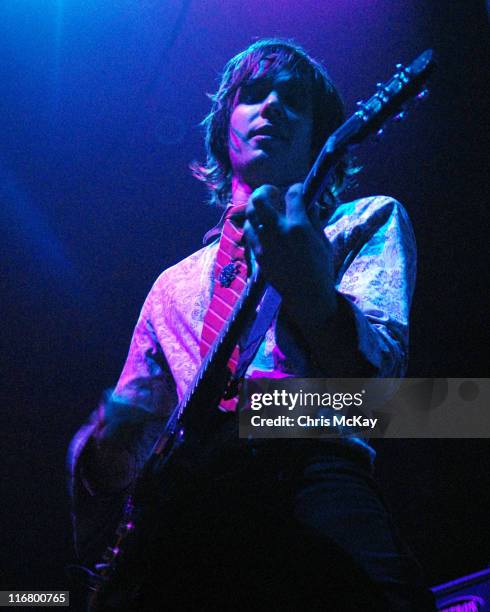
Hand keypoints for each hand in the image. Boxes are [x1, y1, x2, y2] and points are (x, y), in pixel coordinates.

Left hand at [243, 183, 336, 323]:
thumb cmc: (321, 269)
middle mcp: (277, 232)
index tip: (298, 190)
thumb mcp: (323, 242)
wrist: (306, 296)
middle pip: (259, 200)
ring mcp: (264, 244)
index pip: (292, 195)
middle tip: (273, 193)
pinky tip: (263, 229)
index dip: (296, 188)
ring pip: (249, 216)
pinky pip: (249, 234)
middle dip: (265, 190)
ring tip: (266, 212)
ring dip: (257, 210)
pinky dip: (254, 227)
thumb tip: (310, 203)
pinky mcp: (257, 255)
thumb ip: (315, 221)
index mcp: (298, 227)